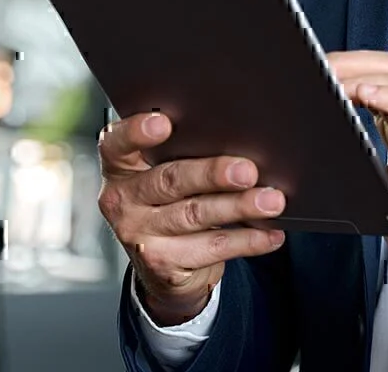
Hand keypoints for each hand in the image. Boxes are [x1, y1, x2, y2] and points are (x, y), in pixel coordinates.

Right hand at [97, 111, 287, 324]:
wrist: (161, 265)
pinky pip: (212, 248)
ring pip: (195, 215)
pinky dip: (247, 240)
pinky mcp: (162, 264)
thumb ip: (182, 154)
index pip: (116, 144)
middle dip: (212, 174)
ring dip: (238, 207)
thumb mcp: (162, 174)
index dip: (136, 132)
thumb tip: (239, 142)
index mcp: (120, 167)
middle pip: (170, 180)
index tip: (164, 122)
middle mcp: (122, 200)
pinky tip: (270, 233)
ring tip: (270, 200)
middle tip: (247, 170)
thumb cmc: (169, 201)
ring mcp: (139, 234)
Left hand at [327, 51, 387, 304]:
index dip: (347, 68)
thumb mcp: (384, 200)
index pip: (376, 81)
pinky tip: (365, 93)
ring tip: (332, 75)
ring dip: (361, 73)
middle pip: (386, 70)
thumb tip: (318, 185)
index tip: (315, 70)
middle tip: (316, 63)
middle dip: (349, 60)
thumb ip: (361, 181)